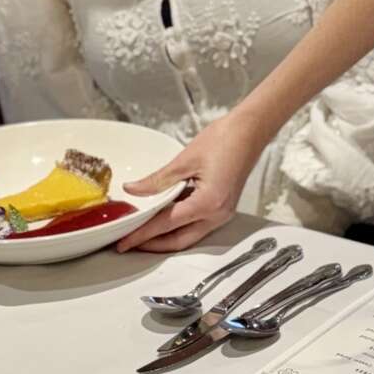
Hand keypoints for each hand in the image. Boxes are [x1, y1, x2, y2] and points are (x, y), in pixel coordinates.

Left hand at [116, 111, 265, 253]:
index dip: (141, 234)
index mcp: (207, 203)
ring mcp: (223, 213)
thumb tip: (132, 190)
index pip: (166, 225)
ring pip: (189, 236)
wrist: (251, 129)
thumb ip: (157, 180)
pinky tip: (165, 218)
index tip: (123, 241)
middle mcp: (217, 214)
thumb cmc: (224, 139)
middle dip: (153, 245)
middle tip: (129, 242)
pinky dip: (179, 225)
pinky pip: (198, 224)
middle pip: (179, 241)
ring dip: (166, 237)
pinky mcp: (224, 206)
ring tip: (143, 233)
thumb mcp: (185, 159)